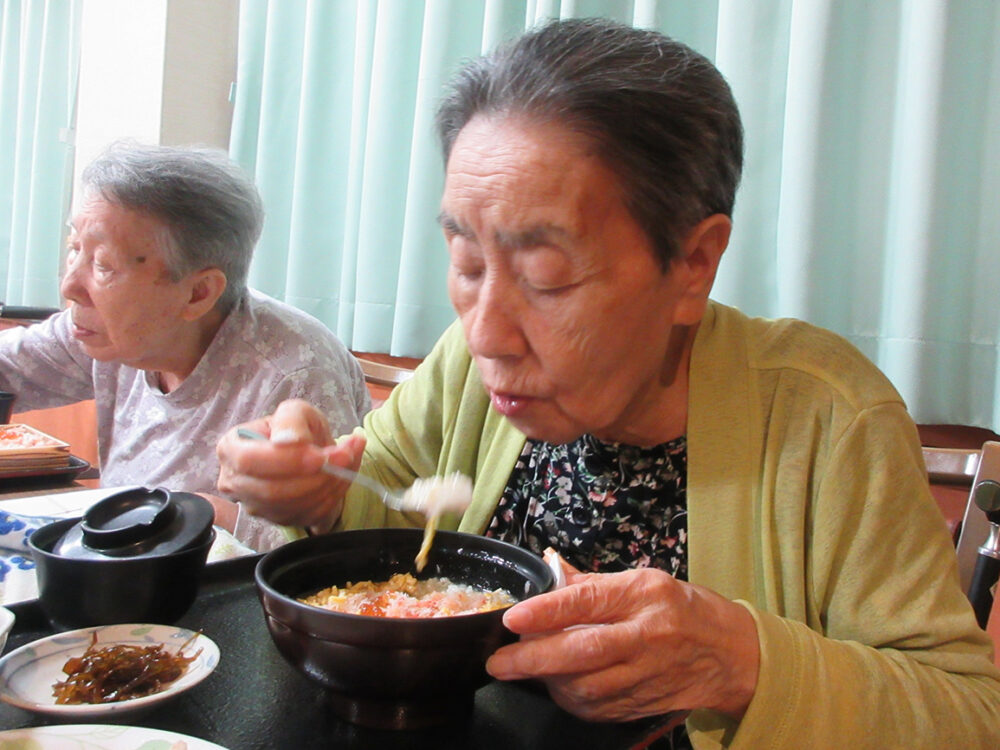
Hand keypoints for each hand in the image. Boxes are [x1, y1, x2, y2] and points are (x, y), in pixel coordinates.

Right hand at [215, 399, 365, 531]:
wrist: (313, 453)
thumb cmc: (298, 430)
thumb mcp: (296, 411)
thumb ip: (291, 420)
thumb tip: (287, 439)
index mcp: (231, 448)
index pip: (249, 461)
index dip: (286, 461)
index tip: (320, 456)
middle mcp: (235, 482)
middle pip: (271, 490)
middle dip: (314, 475)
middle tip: (344, 456)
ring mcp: (255, 505)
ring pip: (291, 505)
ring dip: (327, 485)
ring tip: (347, 460)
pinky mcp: (278, 519)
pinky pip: (307, 515)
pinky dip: (332, 496)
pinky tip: (341, 476)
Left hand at [485, 561, 759, 721]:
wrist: (732, 654)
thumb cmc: (683, 608)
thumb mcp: (643, 580)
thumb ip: (593, 584)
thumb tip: (548, 571)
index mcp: (642, 595)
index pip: (587, 602)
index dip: (546, 611)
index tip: (513, 618)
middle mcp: (646, 636)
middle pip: (582, 652)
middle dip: (533, 660)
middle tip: (500, 663)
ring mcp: (647, 674)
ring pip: (587, 687)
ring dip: (548, 683)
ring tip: (525, 671)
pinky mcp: (645, 703)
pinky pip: (599, 709)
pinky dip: (571, 701)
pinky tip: (557, 688)